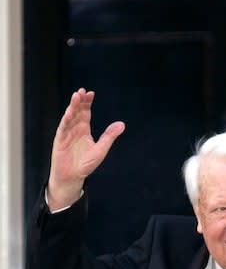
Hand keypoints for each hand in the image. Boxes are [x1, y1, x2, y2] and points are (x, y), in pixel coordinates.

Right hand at [47, 88, 124, 209]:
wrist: (72, 177)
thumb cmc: (85, 164)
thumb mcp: (101, 150)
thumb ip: (109, 136)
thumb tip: (122, 124)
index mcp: (84, 129)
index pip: (85, 112)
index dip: (87, 103)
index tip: (91, 93)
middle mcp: (75, 129)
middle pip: (77, 112)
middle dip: (79, 101)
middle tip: (82, 91)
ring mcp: (67, 134)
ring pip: (69, 117)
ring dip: (72, 107)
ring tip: (76, 96)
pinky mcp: (60, 141)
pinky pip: (63, 128)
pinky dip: (66, 120)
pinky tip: (69, 113)